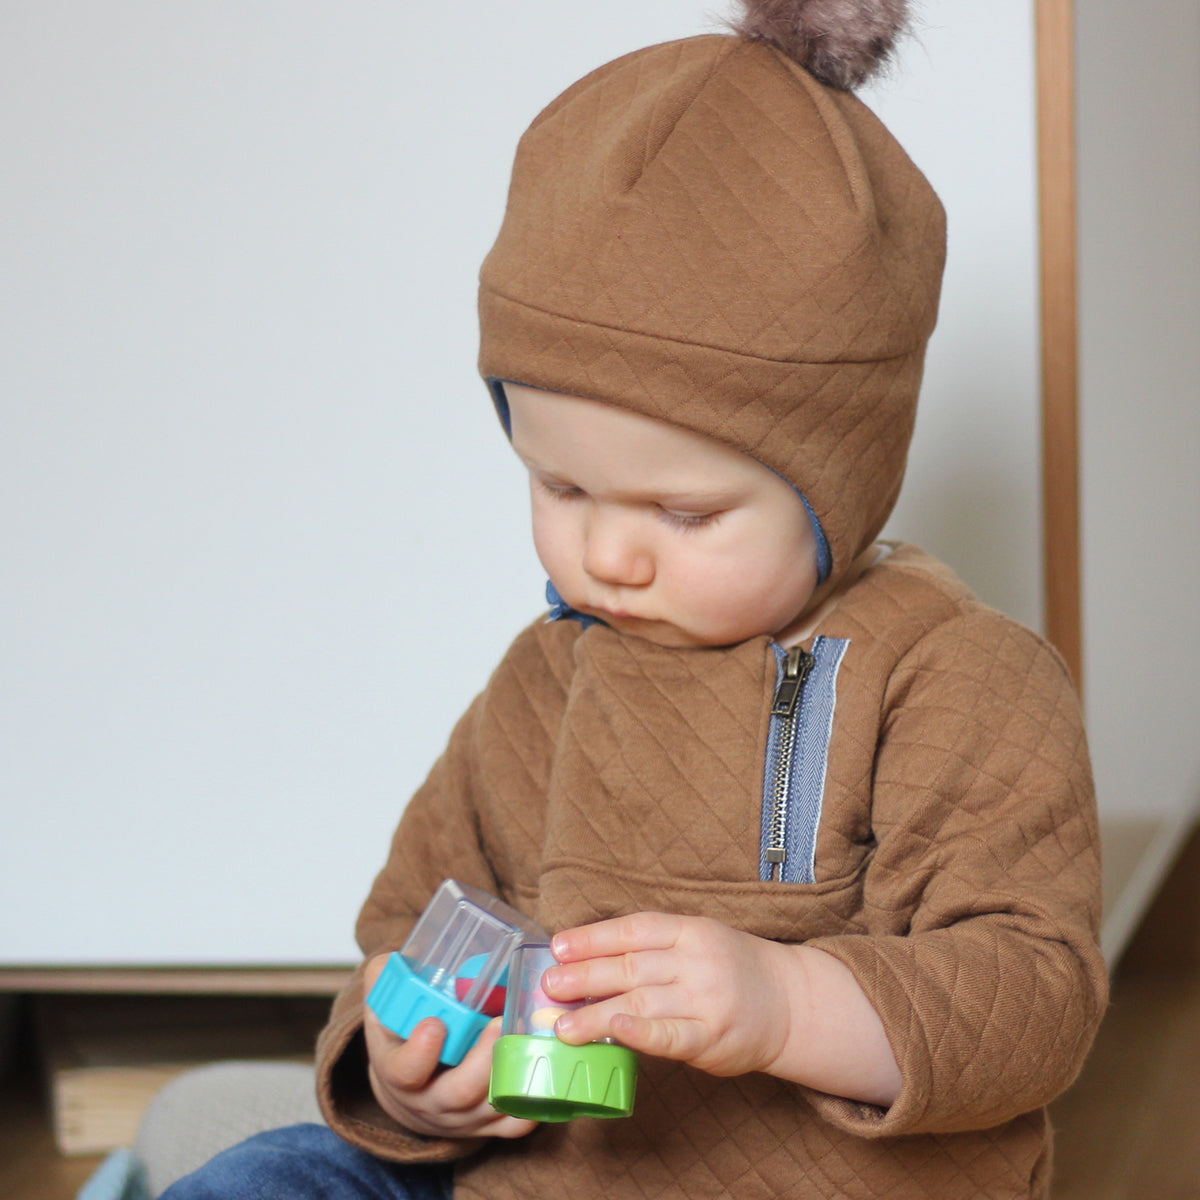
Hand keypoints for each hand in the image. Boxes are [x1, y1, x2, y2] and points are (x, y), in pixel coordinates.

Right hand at [362, 954, 537, 1139]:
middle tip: (499, 1022)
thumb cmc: (400, 1039)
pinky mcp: (488, 1125)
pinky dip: (533, 1103)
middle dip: (482, 1060)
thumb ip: (385, 980)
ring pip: (490, 1107)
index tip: (436, 1024)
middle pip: (458, 1092)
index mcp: (400, 1073)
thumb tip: (392, 960)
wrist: (409, 1088)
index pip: (405, 1072)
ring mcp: (462, 1118)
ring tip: (529, 1038)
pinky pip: (514, 1124)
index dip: (420, 1052)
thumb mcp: (383, 1010)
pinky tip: (544, 1071)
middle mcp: (430, 1102)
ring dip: (513, 1074)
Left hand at [543, 912, 793, 1077]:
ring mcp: (705, 999)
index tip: (559, 945)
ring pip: (641, 1003)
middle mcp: (696, 961)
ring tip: (561, 1024)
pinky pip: (670, 1036)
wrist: (789, 1003)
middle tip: (549, 985)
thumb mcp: (696, 941)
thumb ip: (653, 949)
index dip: (593, 937)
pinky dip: (640, 1034)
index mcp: (690, 930)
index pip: (633, 930)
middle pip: (630, 966)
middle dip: (584, 975)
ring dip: (596, 1015)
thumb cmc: (730, 970)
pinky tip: (614, 1032)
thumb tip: (587, 960)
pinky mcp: (711, 1037)